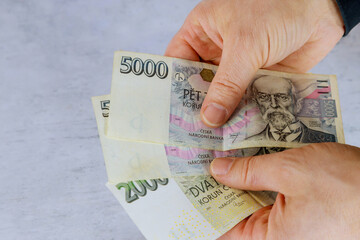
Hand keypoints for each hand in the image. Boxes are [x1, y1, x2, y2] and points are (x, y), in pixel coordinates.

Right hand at [166, 0, 343, 127]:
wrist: (322, 8)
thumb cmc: (278, 6)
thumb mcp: (245, 44)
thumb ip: (227, 84)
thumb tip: (210, 118)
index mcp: (203, 32)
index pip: (178, 63)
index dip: (173, 88)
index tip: (170, 115)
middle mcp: (218, 51)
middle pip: (201, 85)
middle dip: (199, 108)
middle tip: (192, 135)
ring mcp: (240, 66)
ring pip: (224, 96)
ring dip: (223, 116)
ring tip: (214, 141)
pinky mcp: (260, 79)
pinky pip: (247, 100)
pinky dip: (245, 115)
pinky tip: (240, 133)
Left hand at [209, 143, 359, 238]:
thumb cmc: (351, 188)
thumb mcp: (291, 170)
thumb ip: (248, 170)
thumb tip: (217, 170)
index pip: (220, 228)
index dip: (202, 205)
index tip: (186, 184)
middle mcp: (278, 239)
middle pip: (234, 213)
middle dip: (219, 186)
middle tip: (200, 160)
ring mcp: (290, 228)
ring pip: (253, 203)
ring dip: (240, 179)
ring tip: (220, 154)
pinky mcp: (300, 214)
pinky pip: (271, 198)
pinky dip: (260, 179)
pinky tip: (249, 159)